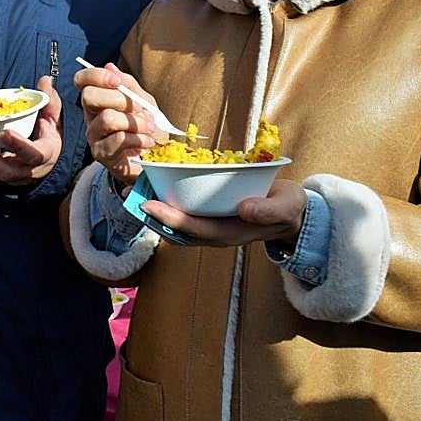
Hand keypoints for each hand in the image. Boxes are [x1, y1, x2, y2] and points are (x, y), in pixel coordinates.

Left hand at [0, 75, 61, 184]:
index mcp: (45, 154)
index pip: (33, 153)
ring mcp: (12, 174)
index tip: (5, 132)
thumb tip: (45, 80)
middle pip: (7, 170)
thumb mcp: (54, 118)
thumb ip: (50, 101)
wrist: (48, 158)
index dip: (19, 145)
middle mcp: (27, 169)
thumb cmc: (49, 136)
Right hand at [74, 63, 164, 185]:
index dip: (96, 75)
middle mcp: (91, 117)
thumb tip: (110, 66)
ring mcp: (94, 136)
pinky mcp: (102, 154)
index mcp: (98, 100)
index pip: (81, 80)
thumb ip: (129, 86)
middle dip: (119, 99)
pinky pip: (118, 139)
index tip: (117, 82)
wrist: (155, 160)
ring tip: (149, 129)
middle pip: (89, 96)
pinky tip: (148, 142)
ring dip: (135, 122)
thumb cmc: (146, 129)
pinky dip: (139, 139)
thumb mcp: (143, 102)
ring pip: (107, 118)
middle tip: (139, 109)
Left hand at [140, 179, 307, 246]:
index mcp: (231, 233)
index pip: (195, 229)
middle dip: (152, 216)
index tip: (149, 206)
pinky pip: (183, 213)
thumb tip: (244, 209)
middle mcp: (216, 233)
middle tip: (128, 195)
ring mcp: (212, 226)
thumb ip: (269, 210)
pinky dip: (166, 202)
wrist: (292, 213)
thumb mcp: (286, 206)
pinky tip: (153, 187)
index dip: (171, 219)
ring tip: (132, 191)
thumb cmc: (288, 207)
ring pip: (176, 224)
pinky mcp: (210, 216)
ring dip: (154, 211)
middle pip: (177, 229)